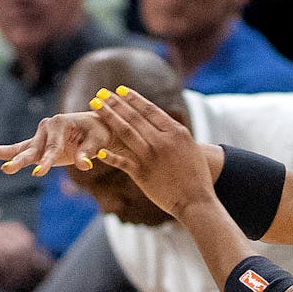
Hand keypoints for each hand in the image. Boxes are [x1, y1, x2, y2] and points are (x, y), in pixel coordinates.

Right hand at [0, 111, 111, 176]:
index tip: (40, 173)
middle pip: (30, 148)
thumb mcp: (98, 141)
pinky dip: (0, 154)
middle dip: (19, 160)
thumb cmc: (100, 132)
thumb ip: (88, 152)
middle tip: (7, 169)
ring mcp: (39, 137)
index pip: (52, 147)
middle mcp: (46, 127)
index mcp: (59, 123)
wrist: (98, 128)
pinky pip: (16, 151)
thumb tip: (84, 165)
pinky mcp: (37, 146)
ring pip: (18, 149)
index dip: (47, 160)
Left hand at [89, 87, 215, 219]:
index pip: (150, 110)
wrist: (197, 201)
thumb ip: (175, 136)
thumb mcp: (190, 148)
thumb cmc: (196, 176)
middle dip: (115, 103)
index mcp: (176, 132)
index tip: (120, 90)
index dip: (133, 99)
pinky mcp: (142, 174)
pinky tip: (96, 148)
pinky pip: (121, 161)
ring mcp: (151, 156)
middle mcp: (162, 141)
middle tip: (101, 92)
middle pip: (134, 117)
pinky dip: (108, 154)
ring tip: (95, 106)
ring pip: (125, 132)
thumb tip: (167, 125)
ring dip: (108, 116)